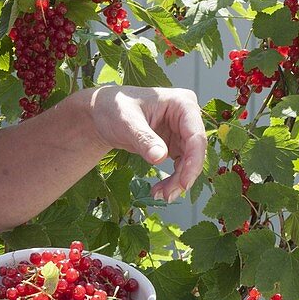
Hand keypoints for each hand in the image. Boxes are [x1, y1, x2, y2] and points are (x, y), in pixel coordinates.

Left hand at [85, 85, 206, 201]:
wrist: (103, 112)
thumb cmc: (114, 107)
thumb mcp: (127, 122)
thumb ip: (144, 139)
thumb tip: (160, 158)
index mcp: (182, 103)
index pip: (196, 135)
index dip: (194, 161)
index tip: (184, 183)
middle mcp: (187, 117)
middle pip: (195, 152)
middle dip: (184, 176)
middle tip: (167, 196)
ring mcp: (182, 131)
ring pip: (189, 162)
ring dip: (177, 182)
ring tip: (159, 195)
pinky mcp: (175, 144)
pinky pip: (180, 166)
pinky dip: (171, 180)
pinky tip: (159, 190)